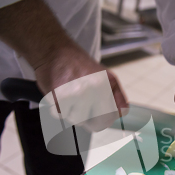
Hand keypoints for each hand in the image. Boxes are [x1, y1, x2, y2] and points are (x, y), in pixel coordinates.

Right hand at [0, 0, 127, 110]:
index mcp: (108, 83)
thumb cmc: (78, 65)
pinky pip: (61, 114)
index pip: (117, 113)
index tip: (101, 111)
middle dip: (91, 120)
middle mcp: (95, 88)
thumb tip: (120, 113)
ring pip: (78, 120)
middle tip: (83, 108)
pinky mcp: (59, 96)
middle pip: (99, 123)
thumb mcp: (105, 76)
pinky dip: (58, 109)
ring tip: (70, 98)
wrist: (54, 50)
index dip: (108, 116)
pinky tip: (59, 96)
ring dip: (72, 114)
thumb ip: (116, 96)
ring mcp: (77, 93)